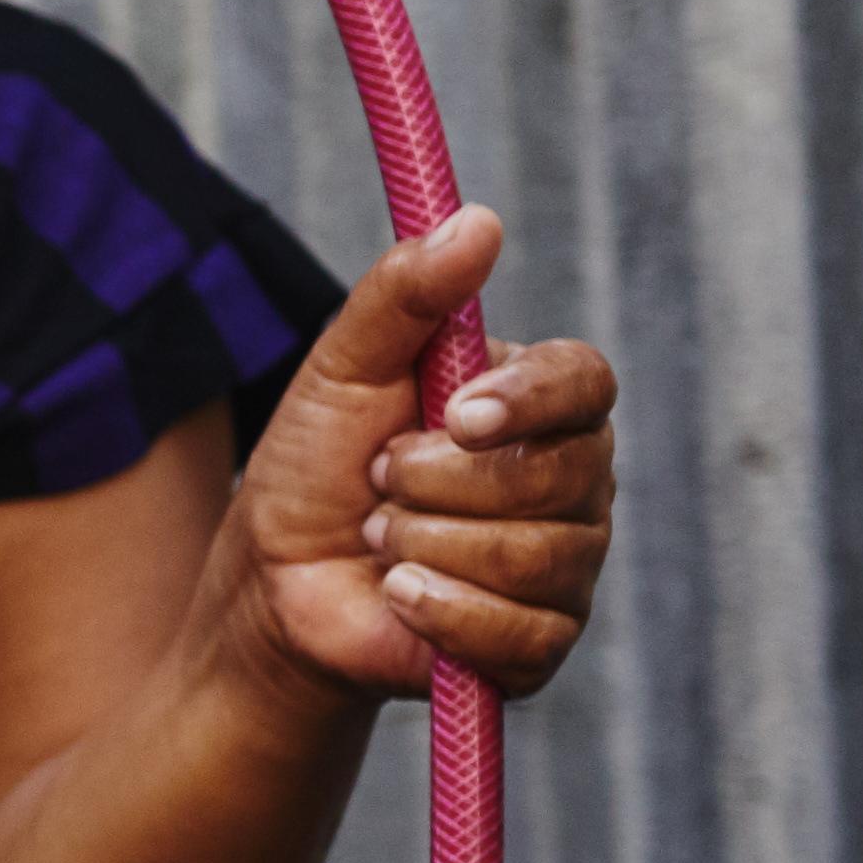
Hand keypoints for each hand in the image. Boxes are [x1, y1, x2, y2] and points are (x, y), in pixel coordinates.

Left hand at [233, 208, 616, 701]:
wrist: (275, 585)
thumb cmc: (315, 468)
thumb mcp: (342, 369)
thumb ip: (406, 295)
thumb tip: (477, 219)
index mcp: (538, 404)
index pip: (586, 382)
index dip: (529, 399)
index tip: (456, 412)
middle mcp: (573, 481)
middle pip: (557, 476)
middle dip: (436, 482)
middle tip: (381, 480)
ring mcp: (567, 565)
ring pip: (534, 556)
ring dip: (426, 544)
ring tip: (384, 536)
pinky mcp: (543, 643)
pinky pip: (523, 632)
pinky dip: (440, 610)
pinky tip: (400, 593)